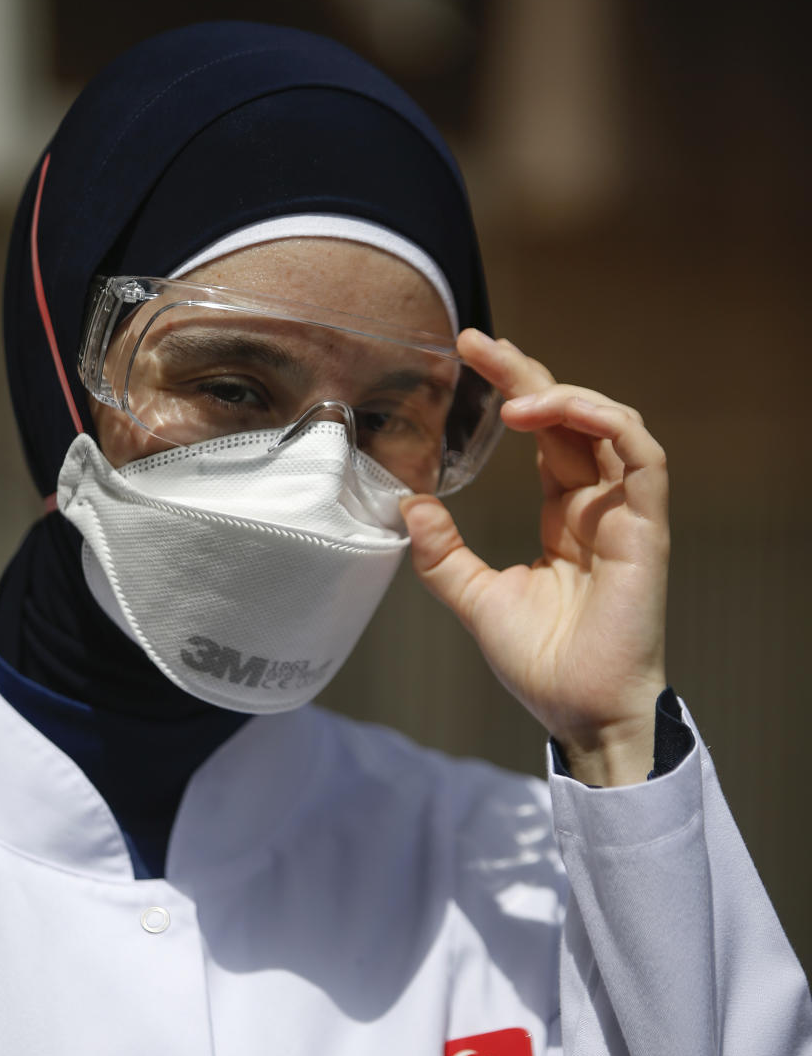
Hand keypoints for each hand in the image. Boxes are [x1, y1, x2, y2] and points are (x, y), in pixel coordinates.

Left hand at [400, 329, 669, 786]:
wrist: (581, 713)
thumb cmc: (542, 664)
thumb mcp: (476, 599)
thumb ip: (444, 553)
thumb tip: (409, 503)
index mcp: (565, 516)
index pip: (544, 434)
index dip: (514, 389)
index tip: (469, 356)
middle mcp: (598, 506)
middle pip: (571, 417)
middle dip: (527, 373)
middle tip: (477, 343)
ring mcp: (626, 515)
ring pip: (612, 425)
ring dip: (564, 396)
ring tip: (510, 396)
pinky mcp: (646, 530)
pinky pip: (643, 458)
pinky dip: (606, 424)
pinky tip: (558, 414)